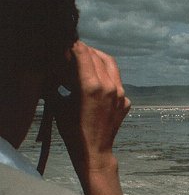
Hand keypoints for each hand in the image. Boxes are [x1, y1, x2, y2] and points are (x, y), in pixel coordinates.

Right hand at [52, 41, 129, 194]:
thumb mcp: (60, 105)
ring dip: (100, 59)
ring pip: (112, 66)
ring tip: (91, 59)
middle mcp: (110, 87)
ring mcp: (121, 95)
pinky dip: (108, 77)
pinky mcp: (125, 102)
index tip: (70, 42)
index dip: (76, 46)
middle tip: (78, 49)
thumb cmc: (73, 131)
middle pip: (99, 57)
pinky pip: (117, 83)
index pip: (84, 55)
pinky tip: (100, 82)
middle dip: (88, 50)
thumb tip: (58, 71)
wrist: (94, 151)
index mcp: (92, 86)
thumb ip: (59, 85)